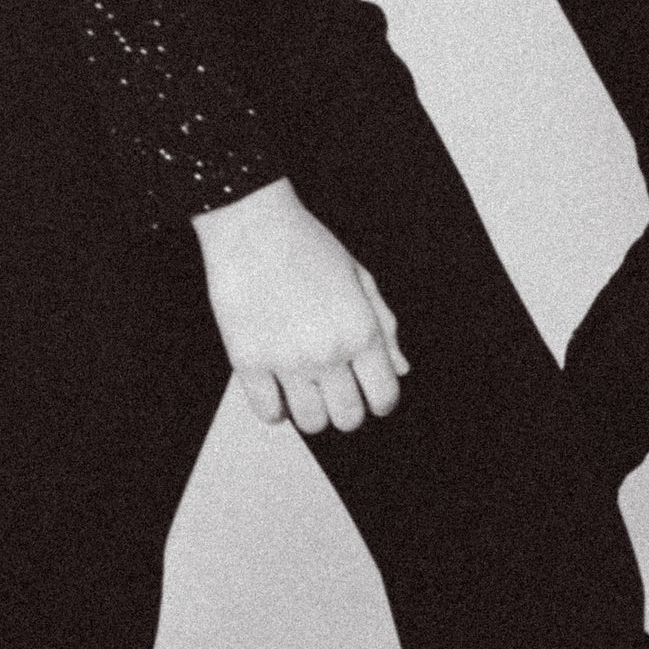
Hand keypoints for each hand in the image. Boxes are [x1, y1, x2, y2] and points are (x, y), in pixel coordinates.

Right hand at [193, 177, 409, 433]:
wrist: (253, 225)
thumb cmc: (308, 244)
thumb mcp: (360, 277)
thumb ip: (384, 325)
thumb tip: (400, 368)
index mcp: (361, 331)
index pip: (384, 397)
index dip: (381, 399)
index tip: (370, 391)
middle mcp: (328, 352)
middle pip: (348, 418)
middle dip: (347, 407)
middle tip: (337, 388)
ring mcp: (287, 361)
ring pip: (310, 423)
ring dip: (312, 411)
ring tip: (306, 389)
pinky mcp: (248, 362)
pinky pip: (268, 413)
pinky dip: (276, 409)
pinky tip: (278, 388)